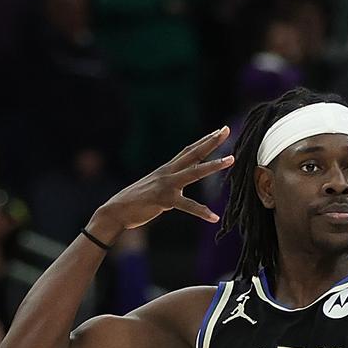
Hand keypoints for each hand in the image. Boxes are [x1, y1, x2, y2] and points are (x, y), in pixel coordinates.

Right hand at [87, 127, 233, 242]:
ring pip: (194, 173)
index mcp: (167, 169)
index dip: (204, 140)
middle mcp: (168, 172)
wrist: (115, 210)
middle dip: (211, 142)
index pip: (189, 151)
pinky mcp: (163, 200)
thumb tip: (180, 182)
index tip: (219, 131)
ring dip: (213, 166)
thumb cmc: (136, 200)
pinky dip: (201, 212)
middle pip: (194, 153)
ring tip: (231, 160)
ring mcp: (166, 185)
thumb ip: (170, 182)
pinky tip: (213, 217)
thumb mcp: (156, 187)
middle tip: (226, 130)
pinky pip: (187, 205)